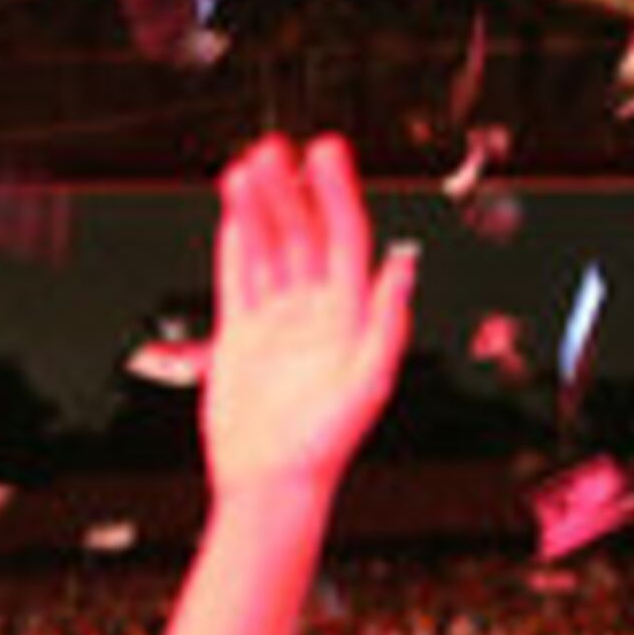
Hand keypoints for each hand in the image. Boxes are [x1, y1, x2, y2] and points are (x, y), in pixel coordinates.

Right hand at [203, 136, 414, 506]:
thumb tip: (402, 270)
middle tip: (274, 149)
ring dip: (258, 208)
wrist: (269, 485)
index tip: (324, 154)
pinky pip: (237, 278)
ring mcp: (277, 321)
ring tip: (244, 167)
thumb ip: (385, 326)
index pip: (344, 238)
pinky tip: (231, 214)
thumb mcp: (365, 386)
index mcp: (349, 316)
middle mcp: (315, 312)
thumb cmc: (323, 445)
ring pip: (268, 249)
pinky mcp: (242, 335)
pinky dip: (234, 245)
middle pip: (303, 234)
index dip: (336, 193)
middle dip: (289, 190)